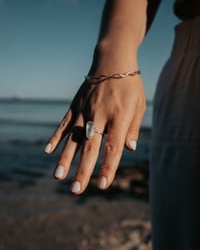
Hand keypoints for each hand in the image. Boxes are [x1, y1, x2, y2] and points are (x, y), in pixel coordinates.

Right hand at [44, 74, 145, 194]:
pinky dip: (55, 137)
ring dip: (65, 158)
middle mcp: (100, 115)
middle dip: (83, 170)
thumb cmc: (130, 86)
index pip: (113, 147)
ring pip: (73, 138)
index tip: (103, 185)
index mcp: (119, 116)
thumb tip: (129, 149)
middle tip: (77, 189)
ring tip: (58, 176)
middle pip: (90, 147)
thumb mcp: (139, 105)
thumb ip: (133, 128)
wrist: (113, 60)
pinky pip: (64, 123)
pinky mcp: (75, 105)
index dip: (108, 167)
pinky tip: (48, 151)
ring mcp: (85, 109)